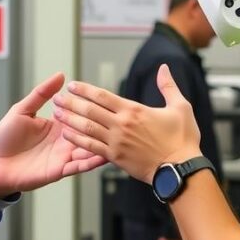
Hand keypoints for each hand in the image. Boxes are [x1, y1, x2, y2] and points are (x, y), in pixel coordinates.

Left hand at [0, 73, 105, 197]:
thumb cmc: (4, 137)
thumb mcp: (22, 110)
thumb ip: (41, 93)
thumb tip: (60, 75)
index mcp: (56, 125)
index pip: (80, 115)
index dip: (92, 109)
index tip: (105, 101)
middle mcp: (63, 140)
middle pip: (88, 133)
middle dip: (101, 127)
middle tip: (117, 119)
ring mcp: (63, 156)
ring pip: (88, 150)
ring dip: (102, 145)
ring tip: (117, 139)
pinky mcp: (59, 170)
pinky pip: (79, 166)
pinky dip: (91, 162)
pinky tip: (103, 156)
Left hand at [52, 64, 201, 183]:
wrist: (181, 170)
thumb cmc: (183, 141)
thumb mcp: (180, 107)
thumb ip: (168, 86)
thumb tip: (164, 68)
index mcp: (134, 111)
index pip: (103, 96)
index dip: (85, 89)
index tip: (72, 85)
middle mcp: (122, 125)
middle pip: (90, 110)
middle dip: (71, 103)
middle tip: (57, 98)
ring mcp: (117, 142)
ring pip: (87, 128)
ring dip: (70, 120)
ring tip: (57, 113)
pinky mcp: (115, 158)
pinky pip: (91, 147)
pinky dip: (77, 140)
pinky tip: (67, 135)